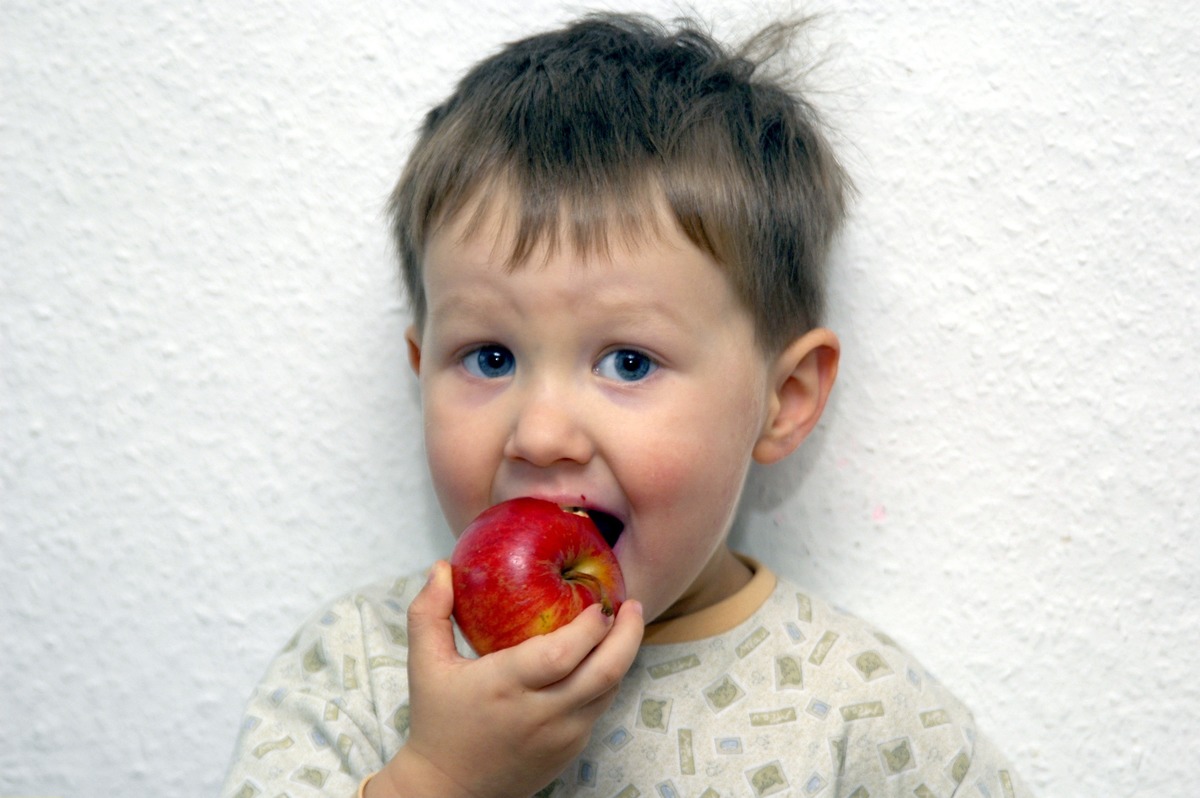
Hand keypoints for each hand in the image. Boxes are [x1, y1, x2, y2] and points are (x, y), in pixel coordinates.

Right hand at [367, 560, 643, 797]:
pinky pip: (599, 708)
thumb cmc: (437, 720)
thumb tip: (441, 566)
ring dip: (622, 656)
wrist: (449, 790)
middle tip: (634, 605)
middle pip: (604, 673)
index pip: (563, 654)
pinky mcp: (570, 750)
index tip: (599, 602)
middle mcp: (541, 713)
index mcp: (506, 686)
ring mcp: (561, 736)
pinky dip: (607, 679)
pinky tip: (603, 656)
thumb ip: (429, 613)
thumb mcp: (424, 666)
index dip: (590, 626)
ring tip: (625, 625)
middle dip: (629, 635)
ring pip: (609, 691)